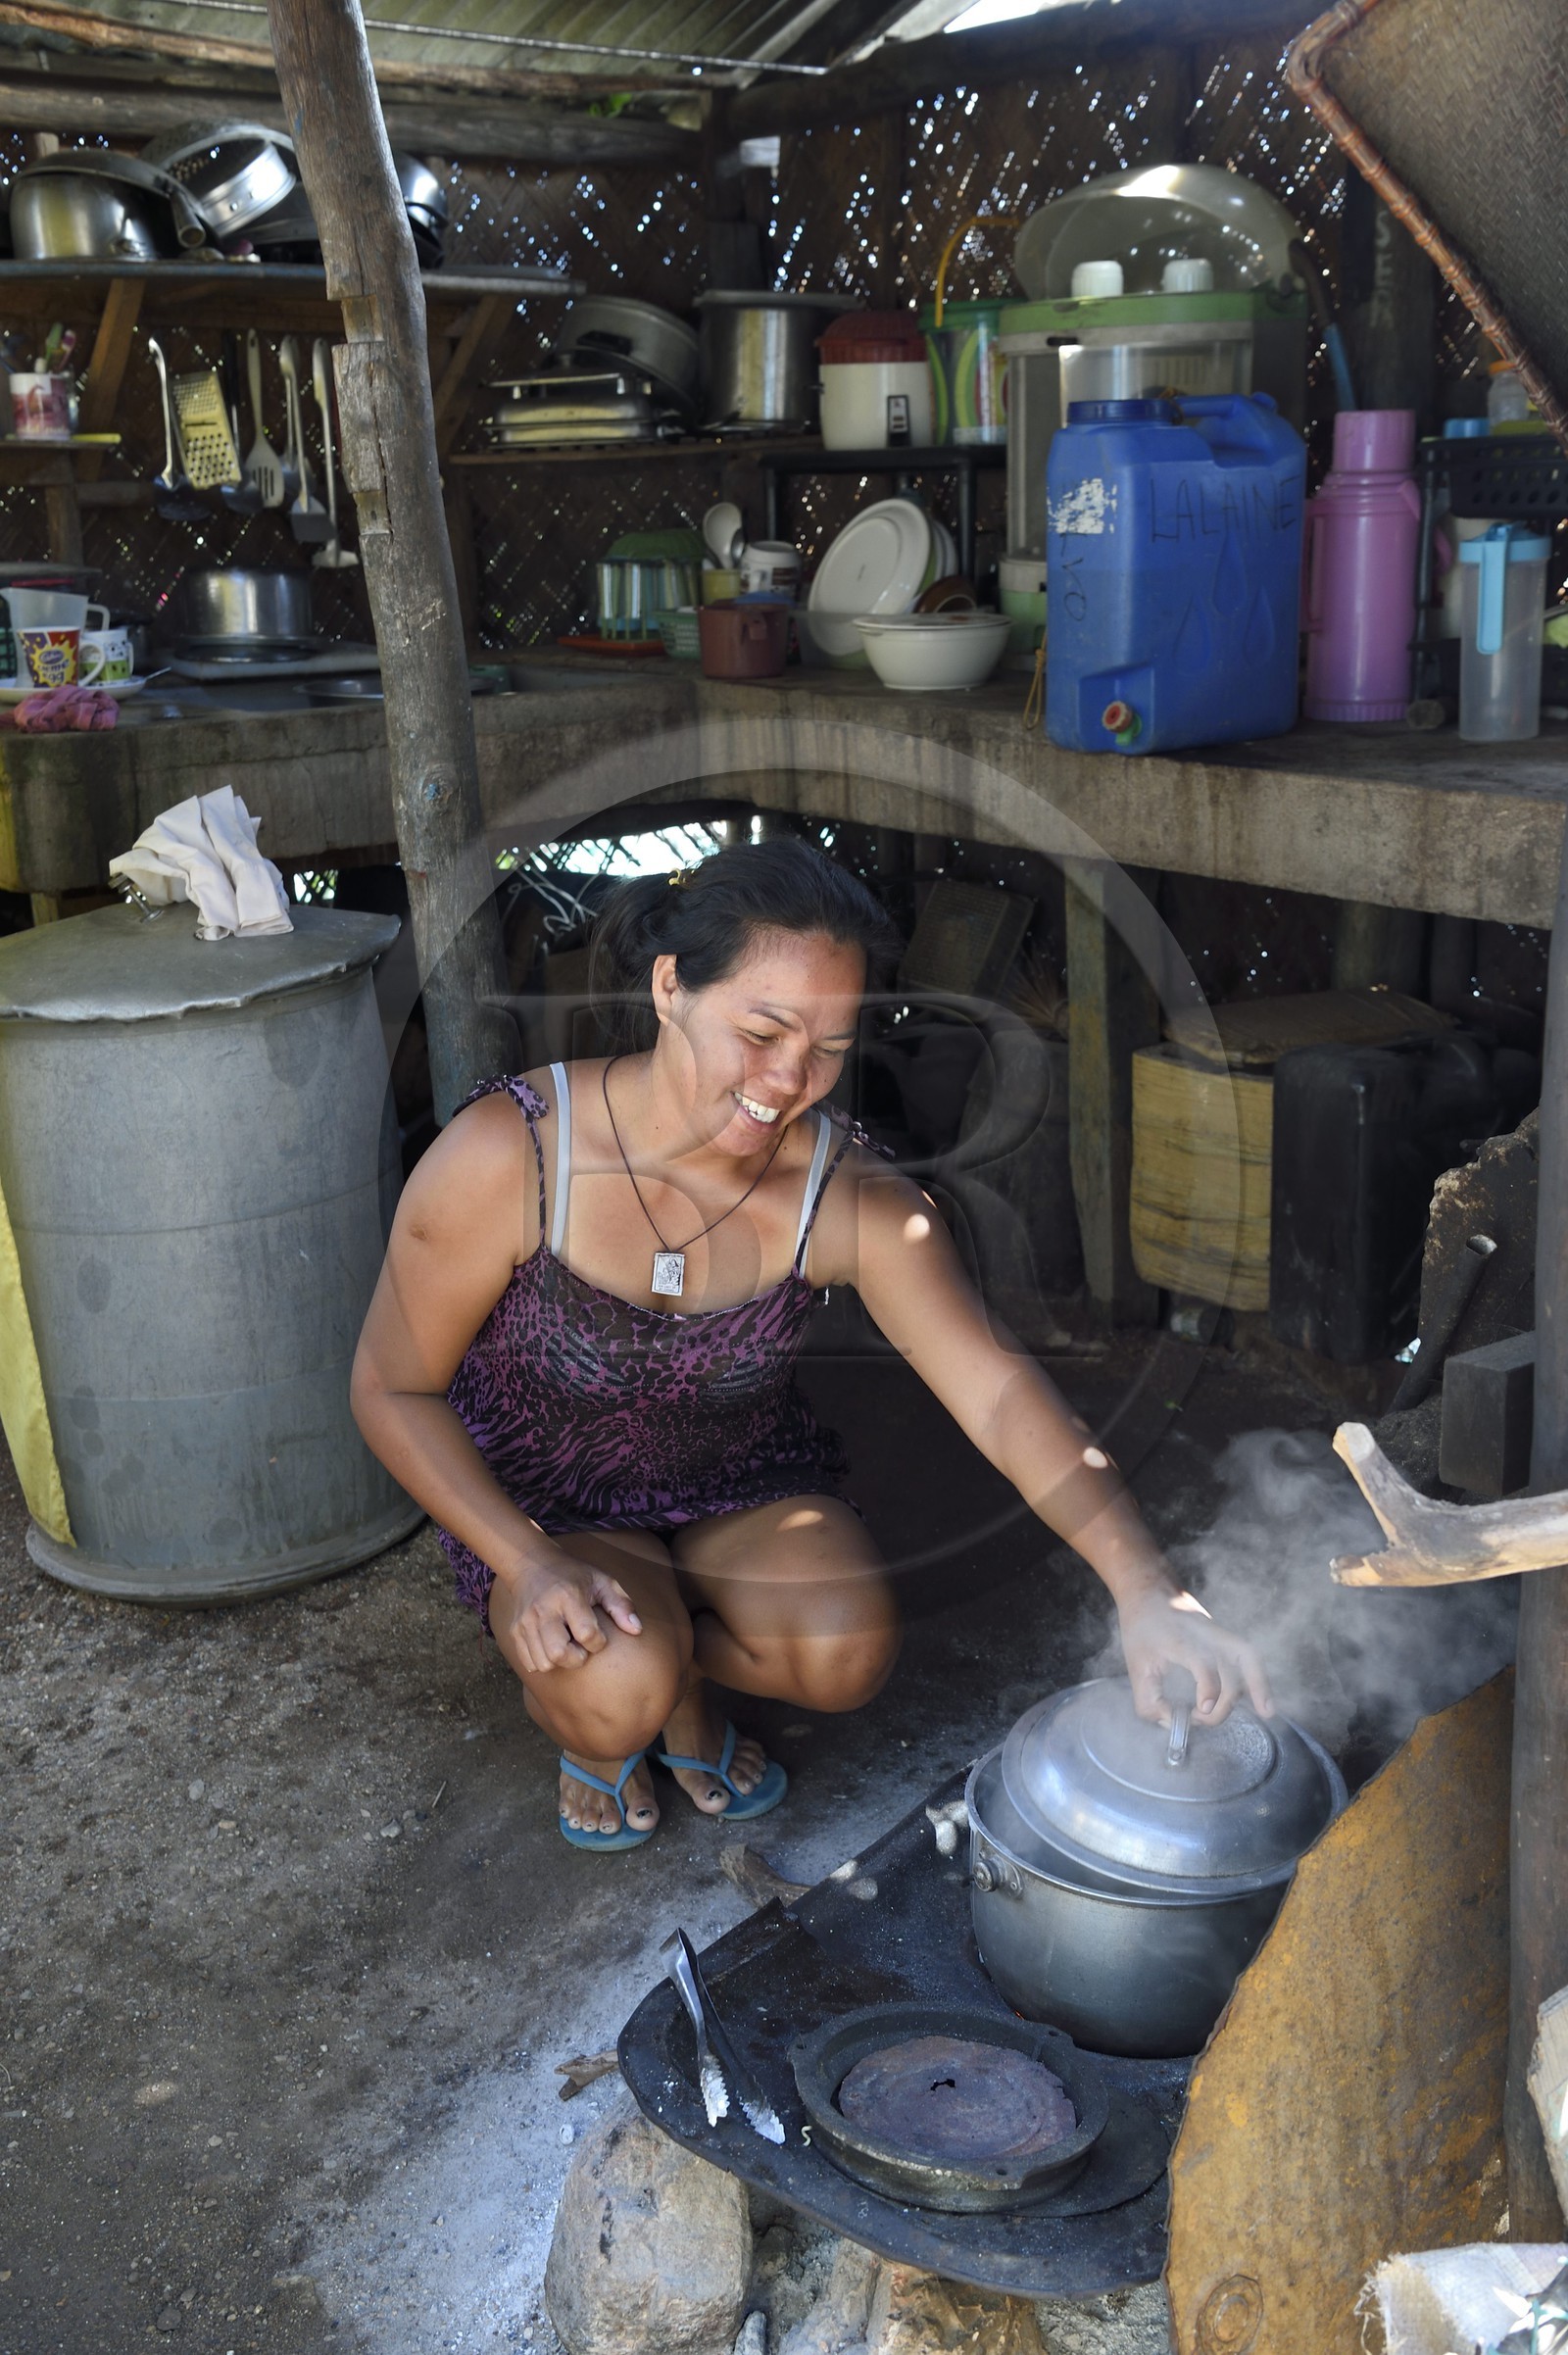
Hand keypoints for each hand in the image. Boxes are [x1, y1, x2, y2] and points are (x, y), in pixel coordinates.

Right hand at [497, 1555, 641, 1674]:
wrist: (532, 1565)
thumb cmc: (574, 1576)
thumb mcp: (602, 1581)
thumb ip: (621, 1605)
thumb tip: (637, 1630)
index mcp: (569, 1596)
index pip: (587, 1634)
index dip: (598, 1642)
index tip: (598, 1635)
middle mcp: (544, 1610)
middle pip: (559, 1653)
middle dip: (577, 1658)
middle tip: (581, 1647)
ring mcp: (526, 1622)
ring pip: (543, 1662)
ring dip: (560, 1662)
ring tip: (567, 1645)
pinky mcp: (515, 1631)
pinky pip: (529, 1662)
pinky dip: (543, 1662)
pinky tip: (552, 1647)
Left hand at [1117, 1587, 1272, 1726]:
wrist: (1149, 1592)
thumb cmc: (1142, 1627)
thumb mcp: (1135, 1666)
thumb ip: (1149, 1702)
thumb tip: (1171, 1724)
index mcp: (1180, 1638)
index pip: (1204, 1662)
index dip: (1208, 1689)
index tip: (1201, 1710)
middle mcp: (1205, 1634)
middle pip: (1230, 1665)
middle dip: (1224, 1702)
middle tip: (1201, 1717)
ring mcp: (1218, 1633)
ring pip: (1248, 1656)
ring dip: (1260, 1685)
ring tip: (1267, 1712)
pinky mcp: (1224, 1637)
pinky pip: (1248, 1657)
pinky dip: (1258, 1677)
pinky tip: (1263, 1699)